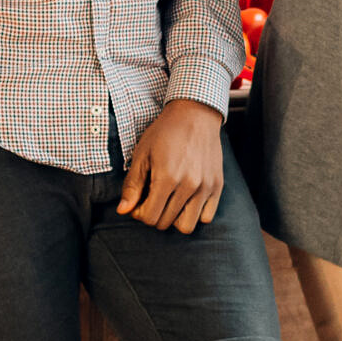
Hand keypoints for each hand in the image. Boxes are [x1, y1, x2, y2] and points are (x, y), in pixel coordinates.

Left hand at [118, 98, 225, 232]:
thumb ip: (132, 185)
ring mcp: (206, 187)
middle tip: (151, 198)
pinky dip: (195, 213)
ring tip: (169, 201)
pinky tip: (186, 199)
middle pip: (165, 223)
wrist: (196, 114)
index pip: (150, 217)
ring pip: (187, 226)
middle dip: (153, 214)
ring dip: (173, 218)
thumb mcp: (142, 154)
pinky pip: (206, 217)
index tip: (139, 201)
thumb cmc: (165, 132)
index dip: (139, 213)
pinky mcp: (217, 185)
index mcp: (167, 177)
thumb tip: (124, 211)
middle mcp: (189, 185)